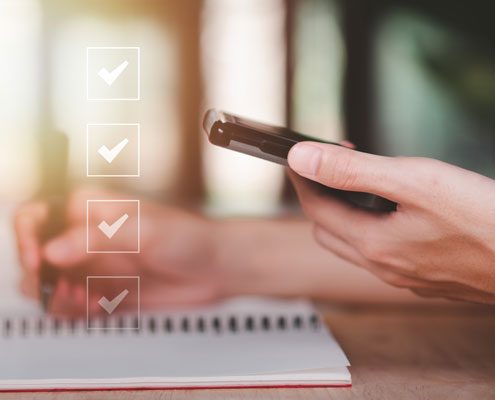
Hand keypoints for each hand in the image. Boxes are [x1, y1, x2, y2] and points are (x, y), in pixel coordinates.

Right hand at [14, 188, 229, 315]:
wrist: (215, 268)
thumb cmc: (189, 237)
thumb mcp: (143, 232)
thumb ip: (96, 239)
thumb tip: (52, 249)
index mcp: (91, 209)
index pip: (37, 216)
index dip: (26, 237)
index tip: (38, 259)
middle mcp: (87, 237)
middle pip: (36, 255)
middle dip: (41, 275)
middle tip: (65, 286)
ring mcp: (94, 266)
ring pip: (49, 284)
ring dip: (57, 297)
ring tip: (86, 298)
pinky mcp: (104, 291)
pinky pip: (72, 305)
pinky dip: (76, 310)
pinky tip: (99, 305)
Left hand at [288, 142, 494, 304]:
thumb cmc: (487, 221)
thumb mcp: (413, 182)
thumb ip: (353, 171)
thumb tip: (302, 159)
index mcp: (374, 244)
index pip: (316, 209)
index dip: (302, 179)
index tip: (299, 157)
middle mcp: (384, 267)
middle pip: (328, 230)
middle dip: (321, 196)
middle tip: (333, 166)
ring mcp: (405, 276)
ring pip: (354, 244)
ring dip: (346, 212)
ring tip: (362, 183)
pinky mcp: (426, 278)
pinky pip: (382, 253)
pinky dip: (372, 227)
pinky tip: (394, 211)